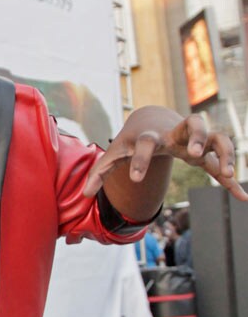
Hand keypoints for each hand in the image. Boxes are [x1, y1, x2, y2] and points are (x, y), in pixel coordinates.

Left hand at [84, 106, 247, 201]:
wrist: (151, 119)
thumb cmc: (132, 139)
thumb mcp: (115, 153)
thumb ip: (100, 172)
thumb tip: (85, 195)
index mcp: (150, 135)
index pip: (146, 143)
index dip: (141, 160)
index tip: (136, 180)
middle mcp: (176, 132)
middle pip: (194, 123)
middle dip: (198, 137)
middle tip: (198, 156)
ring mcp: (194, 139)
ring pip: (217, 137)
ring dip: (224, 152)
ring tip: (226, 174)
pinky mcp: (206, 151)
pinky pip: (223, 161)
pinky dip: (232, 179)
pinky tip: (242, 197)